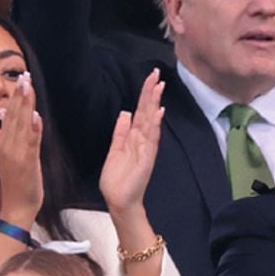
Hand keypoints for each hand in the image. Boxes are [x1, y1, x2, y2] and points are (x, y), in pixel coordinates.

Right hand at [0, 71, 43, 227]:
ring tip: (27, 87)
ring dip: (24, 105)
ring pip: (20, 125)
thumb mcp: (17, 156)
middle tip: (24, 75)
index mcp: (5, 143)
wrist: (17, 207)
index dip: (16, 97)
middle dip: (20, 95)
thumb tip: (15, 115)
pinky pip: (30, 143)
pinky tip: (35, 116)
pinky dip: (32, 129)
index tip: (21, 80)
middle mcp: (8, 146)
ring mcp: (16, 154)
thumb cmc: (20, 184)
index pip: (11, 115)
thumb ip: (18, 136)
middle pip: (14, 115)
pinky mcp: (25, 163)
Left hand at [99, 69, 163, 217]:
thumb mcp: (115, 149)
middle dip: (152, 93)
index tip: (150, 78)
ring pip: (151, 121)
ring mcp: (146, 148)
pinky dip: (155, 125)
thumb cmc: (116, 180)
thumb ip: (120, 132)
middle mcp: (142, 140)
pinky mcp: (147, 158)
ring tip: (159, 87)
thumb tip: (125, 112)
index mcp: (133, 137)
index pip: (141, 111)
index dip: (145, 94)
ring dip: (155, 103)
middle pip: (148, 112)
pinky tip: (158, 112)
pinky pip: (152, 139)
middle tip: (157, 75)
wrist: (118, 200)